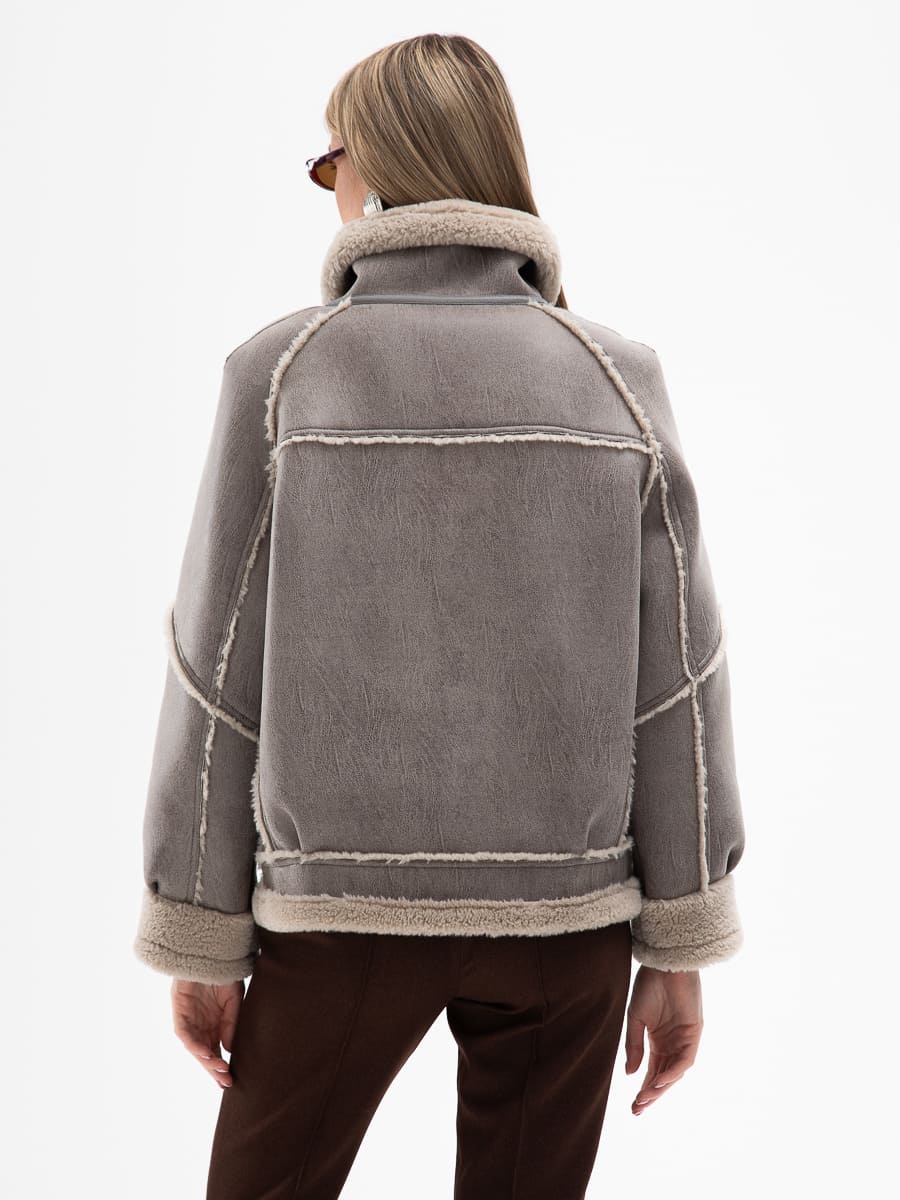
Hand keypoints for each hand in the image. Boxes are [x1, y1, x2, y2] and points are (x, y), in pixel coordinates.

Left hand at [171, 977, 244, 1088]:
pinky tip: (205, 1052)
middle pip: (204, 1052)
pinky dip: (194, 1044)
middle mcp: (200, 1024)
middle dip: (213, 1068)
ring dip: (205, 1059)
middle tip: (225, 1082)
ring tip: (218, 1069)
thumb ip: (231, 1023)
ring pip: (194, 1046)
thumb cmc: (224, 973)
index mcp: (213, 1023)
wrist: (212, 952)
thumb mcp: (234, 999)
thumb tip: (229, 1049)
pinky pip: (184, 1032)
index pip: (215, 1049)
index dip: (221, 1064)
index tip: (231, 1079)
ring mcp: (189, 1018)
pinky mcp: (179, 1010)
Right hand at [624, 965, 702, 1114]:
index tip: (633, 1106)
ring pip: (675, 1072)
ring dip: (661, 1087)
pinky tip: (659, 1082)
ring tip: (645, 1099)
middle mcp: (672, 1044)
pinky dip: (673, 1072)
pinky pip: (685, 1060)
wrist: (664, 965)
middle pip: (663, 1076)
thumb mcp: (635, 1018)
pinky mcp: (694, 1034)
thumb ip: (633, 1045)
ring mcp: (684, 1040)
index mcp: (657, 1041)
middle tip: (637, 1110)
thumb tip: (629, 1073)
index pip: (651, 1071)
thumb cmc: (648, 986)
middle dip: (651, 1095)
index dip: (643, 1089)